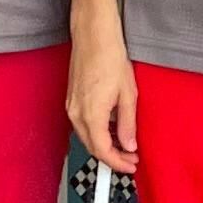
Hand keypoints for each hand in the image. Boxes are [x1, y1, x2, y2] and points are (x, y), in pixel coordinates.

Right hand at [66, 29, 140, 174]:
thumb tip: (128, 145)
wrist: (93, 36)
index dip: (117, 163)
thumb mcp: (128, 94)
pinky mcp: (71, 100)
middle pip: (92, 146)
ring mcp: (71, 107)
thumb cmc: (111, 58)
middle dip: (112, 157)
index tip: (131, 165)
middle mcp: (76, 113)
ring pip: (86, 137)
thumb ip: (127, 124)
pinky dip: (97, 132)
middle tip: (131, 158)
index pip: (102, 150)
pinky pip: (83, 125)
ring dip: (104, 145)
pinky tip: (112, 130)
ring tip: (125, 146)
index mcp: (91, 114)